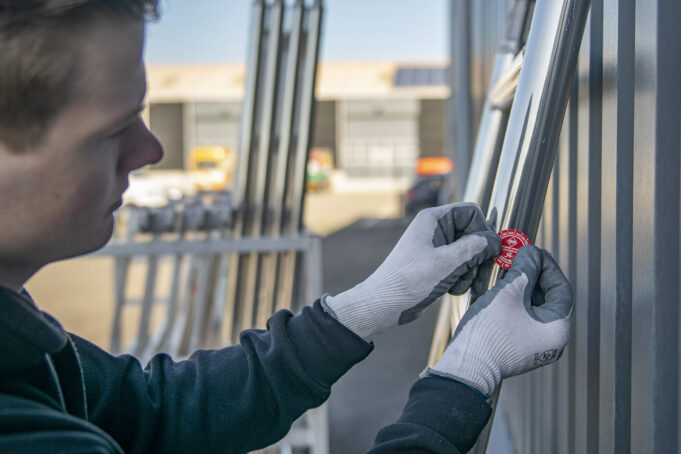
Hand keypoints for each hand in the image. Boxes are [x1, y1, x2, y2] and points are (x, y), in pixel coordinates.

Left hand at [322, 203, 501, 341]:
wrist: (384, 304)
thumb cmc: (408, 281)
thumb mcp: (445, 263)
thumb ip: (472, 249)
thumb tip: (495, 241)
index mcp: (433, 219)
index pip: (471, 212)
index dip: (482, 230)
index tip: (487, 251)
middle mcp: (435, 229)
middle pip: (473, 234)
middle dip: (478, 257)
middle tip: (478, 276)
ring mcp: (436, 247)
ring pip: (469, 252)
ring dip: (471, 271)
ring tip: (459, 286)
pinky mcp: (437, 264)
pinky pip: (460, 265)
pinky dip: (462, 278)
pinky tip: (453, 290)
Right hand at [427, 245, 572, 395]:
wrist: (467, 366)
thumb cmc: (490, 333)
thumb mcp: (510, 292)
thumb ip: (526, 268)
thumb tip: (531, 252)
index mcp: (558, 328)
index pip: (561, 288)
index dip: (547, 265)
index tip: (532, 250)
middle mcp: (552, 339)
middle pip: (549, 297)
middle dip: (534, 275)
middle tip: (520, 258)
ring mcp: (537, 345)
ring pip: (535, 307)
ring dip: (523, 287)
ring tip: (508, 270)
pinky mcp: (520, 347)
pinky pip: (524, 318)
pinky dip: (515, 301)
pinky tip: (501, 289)